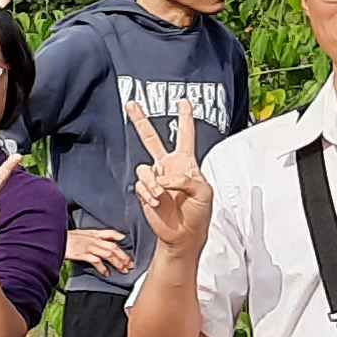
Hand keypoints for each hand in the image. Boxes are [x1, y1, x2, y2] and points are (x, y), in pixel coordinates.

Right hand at [64, 225, 134, 277]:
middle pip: (113, 247)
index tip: (126, 242)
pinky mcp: (82, 253)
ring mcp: (88, 246)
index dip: (119, 237)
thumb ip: (87, 237)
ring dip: (118, 263)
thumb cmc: (62, 238)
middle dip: (123, 256)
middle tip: (130, 265)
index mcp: (92, 233)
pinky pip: (96, 261)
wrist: (51, 238)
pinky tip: (106, 274)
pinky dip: (103, 268)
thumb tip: (95, 244)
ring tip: (123, 270)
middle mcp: (92, 239)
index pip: (110, 233)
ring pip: (109, 254)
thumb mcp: (77, 234)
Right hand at [122, 101, 212, 254]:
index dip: (184, 118)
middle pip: (150, 139)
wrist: (182, 235)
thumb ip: (186, 179)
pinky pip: (140, 185)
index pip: (185, 135)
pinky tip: (156, 203)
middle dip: (140, 121)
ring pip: (144, 168)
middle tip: (131, 104)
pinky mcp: (144, 191)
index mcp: (186, 163)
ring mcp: (154, 179)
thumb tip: (162, 177)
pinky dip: (148, 194)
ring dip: (153, 183)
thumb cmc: (198, 214)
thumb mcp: (204, 192)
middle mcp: (168, 167)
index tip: (183, 102)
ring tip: (162, 197)